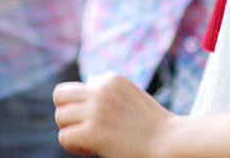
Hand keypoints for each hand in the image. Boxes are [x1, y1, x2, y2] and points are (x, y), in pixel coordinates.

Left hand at [53, 73, 175, 157]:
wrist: (169, 141)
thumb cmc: (152, 125)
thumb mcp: (130, 96)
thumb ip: (108, 91)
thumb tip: (88, 81)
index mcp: (110, 79)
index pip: (79, 88)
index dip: (84, 108)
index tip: (100, 123)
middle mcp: (100, 89)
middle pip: (60, 95)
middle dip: (67, 114)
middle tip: (83, 130)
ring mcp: (95, 109)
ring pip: (60, 117)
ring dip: (70, 131)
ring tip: (88, 143)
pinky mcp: (92, 131)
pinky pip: (64, 137)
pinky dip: (73, 147)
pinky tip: (91, 151)